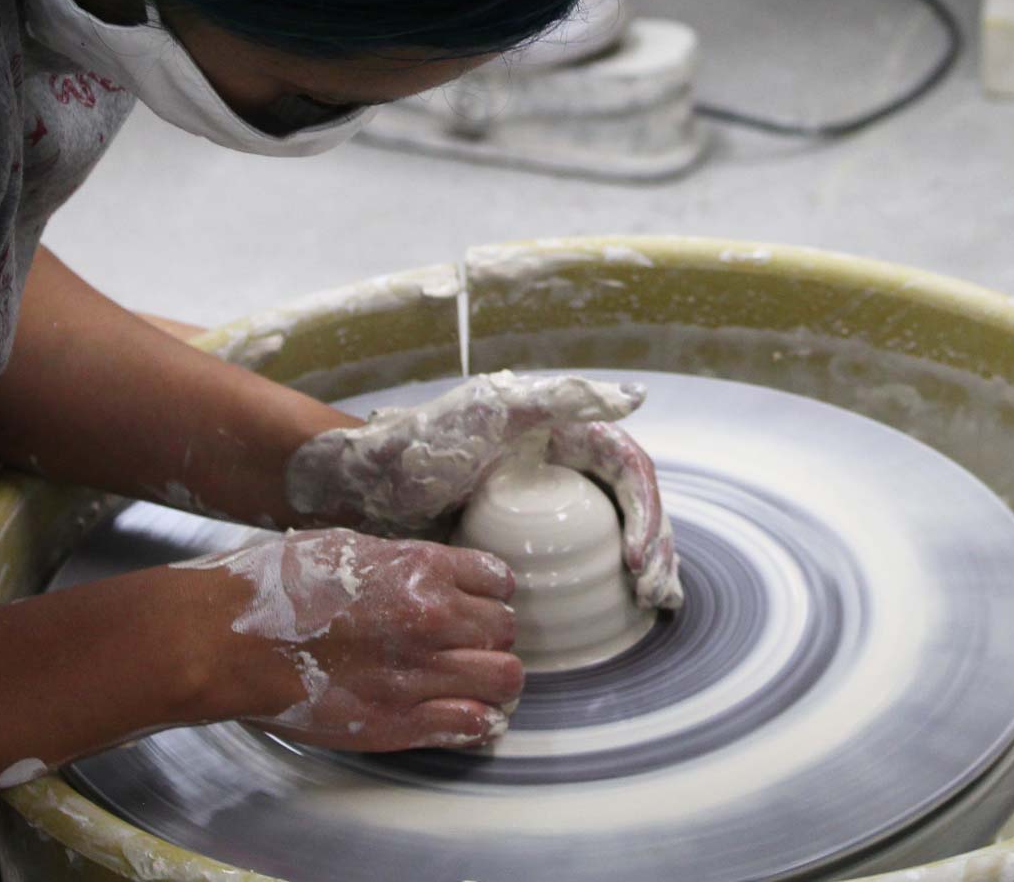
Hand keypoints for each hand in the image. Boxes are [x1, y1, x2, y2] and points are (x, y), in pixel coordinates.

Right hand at [178, 529, 521, 752]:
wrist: (230, 640)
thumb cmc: (278, 587)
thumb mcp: (351, 547)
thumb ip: (403, 564)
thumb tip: (434, 577)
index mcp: (420, 568)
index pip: (498, 580)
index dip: (489, 594)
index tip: (476, 604)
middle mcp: (431, 618)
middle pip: (506, 630)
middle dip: (490, 637)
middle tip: (467, 645)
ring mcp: (419, 673)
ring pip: (505, 679)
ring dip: (494, 680)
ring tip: (472, 682)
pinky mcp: (399, 721)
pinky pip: (474, 724)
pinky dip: (478, 722)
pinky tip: (463, 715)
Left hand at [284, 371, 683, 610]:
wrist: (358, 485)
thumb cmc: (421, 443)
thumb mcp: (492, 414)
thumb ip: (560, 398)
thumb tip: (633, 396)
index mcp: (560, 435)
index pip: (628, 469)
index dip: (647, 510)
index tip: (636, 556)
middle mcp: (558, 469)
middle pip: (631, 506)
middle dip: (655, 547)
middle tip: (656, 594)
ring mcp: (540, 508)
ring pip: (611, 536)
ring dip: (641, 568)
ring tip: (647, 606)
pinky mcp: (517, 543)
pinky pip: (574, 566)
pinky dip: (600, 590)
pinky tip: (608, 617)